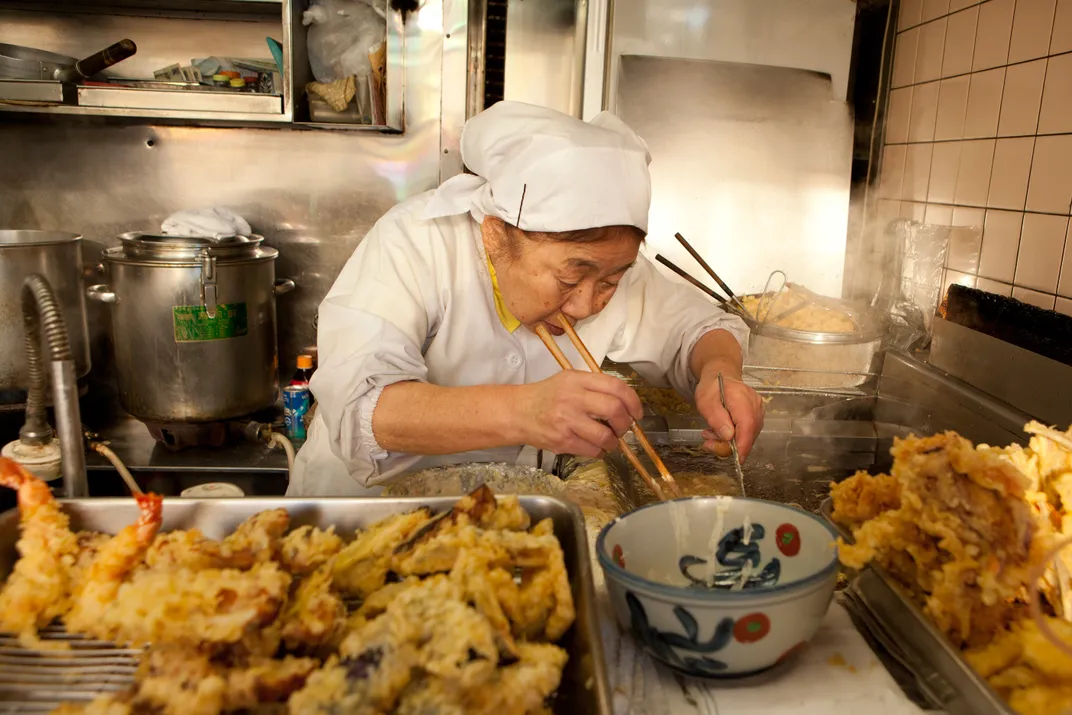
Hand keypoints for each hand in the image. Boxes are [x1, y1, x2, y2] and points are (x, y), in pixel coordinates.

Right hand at [516, 371, 642, 457]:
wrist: (517, 412)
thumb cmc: (546, 396)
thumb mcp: (569, 380)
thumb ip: (594, 386)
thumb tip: (625, 403)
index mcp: (577, 380)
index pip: (615, 387)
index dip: (633, 401)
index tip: (636, 412)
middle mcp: (573, 398)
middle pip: (614, 410)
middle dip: (625, 423)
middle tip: (624, 428)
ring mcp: (567, 421)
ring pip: (605, 435)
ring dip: (614, 441)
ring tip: (610, 440)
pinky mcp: (562, 440)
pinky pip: (592, 450)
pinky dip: (600, 451)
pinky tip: (596, 446)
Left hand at [693, 372, 763, 461]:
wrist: (722, 376)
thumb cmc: (712, 388)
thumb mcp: (705, 402)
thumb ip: (716, 418)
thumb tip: (729, 436)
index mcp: (742, 398)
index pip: (747, 425)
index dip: (743, 445)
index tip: (738, 460)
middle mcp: (755, 405)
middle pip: (749, 433)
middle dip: (730, 445)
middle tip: (708, 444)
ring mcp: (758, 410)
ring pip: (749, 434)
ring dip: (729, 441)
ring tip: (710, 434)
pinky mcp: (757, 415)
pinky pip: (748, 431)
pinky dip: (733, 437)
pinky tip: (720, 432)